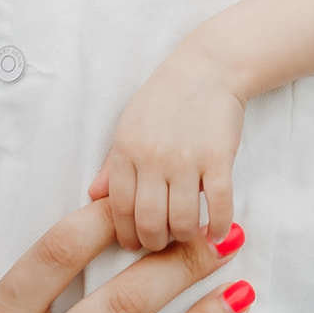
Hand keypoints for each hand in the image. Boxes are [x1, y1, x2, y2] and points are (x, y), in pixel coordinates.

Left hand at [93, 39, 246, 252]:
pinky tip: (216, 233)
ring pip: (181, 220)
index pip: (119, 208)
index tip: (135, 244)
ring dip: (184, 236)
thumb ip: (112, 164)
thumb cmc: (165, 98)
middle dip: (154, 241)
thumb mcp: (129, 125)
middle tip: (162, 243)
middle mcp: (153, 157)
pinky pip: (219, 204)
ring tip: (187, 234)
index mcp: (126, 150)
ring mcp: (186, 159)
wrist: (208, 68)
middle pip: (148, 221)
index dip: (126, 234)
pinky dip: (218, 226)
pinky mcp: (218, 158)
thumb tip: (94, 197)